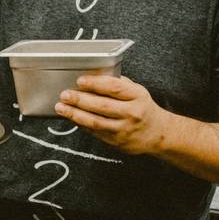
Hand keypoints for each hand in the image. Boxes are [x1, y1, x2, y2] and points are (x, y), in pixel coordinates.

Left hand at [54, 74, 172, 154]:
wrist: (158, 134)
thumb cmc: (142, 108)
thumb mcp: (136, 91)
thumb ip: (117, 84)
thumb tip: (91, 77)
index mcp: (137, 96)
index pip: (114, 88)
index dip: (95, 84)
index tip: (80, 81)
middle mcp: (132, 113)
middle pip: (102, 106)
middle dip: (80, 100)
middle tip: (65, 94)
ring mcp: (124, 129)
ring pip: (96, 122)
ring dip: (75, 114)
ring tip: (61, 108)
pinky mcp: (116, 141)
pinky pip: (95, 132)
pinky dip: (81, 124)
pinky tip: (71, 117)